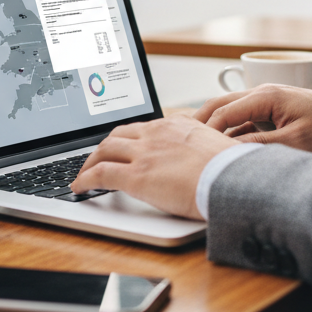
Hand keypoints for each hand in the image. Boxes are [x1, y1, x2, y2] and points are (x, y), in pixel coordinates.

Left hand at [70, 115, 234, 219]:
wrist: (232, 179)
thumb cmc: (231, 169)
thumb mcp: (215, 145)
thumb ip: (200, 144)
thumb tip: (202, 154)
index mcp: (176, 124)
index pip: (142, 127)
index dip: (128, 138)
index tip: (123, 147)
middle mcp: (157, 133)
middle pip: (119, 134)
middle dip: (104, 147)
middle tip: (98, 159)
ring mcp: (145, 153)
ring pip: (105, 149)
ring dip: (91, 162)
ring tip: (85, 174)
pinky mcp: (136, 176)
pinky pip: (101, 173)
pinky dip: (85, 179)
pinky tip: (79, 187)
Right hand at [194, 85, 311, 156]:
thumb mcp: (295, 143)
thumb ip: (260, 147)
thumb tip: (230, 154)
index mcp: (265, 96)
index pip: (224, 112)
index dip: (205, 131)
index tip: (190, 150)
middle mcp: (262, 92)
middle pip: (220, 105)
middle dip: (200, 122)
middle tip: (180, 141)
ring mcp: (266, 99)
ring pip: (230, 110)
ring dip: (214, 126)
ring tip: (195, 145)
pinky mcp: (271, 108)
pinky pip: (244, 117)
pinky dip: (231, 129)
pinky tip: (224, 146)